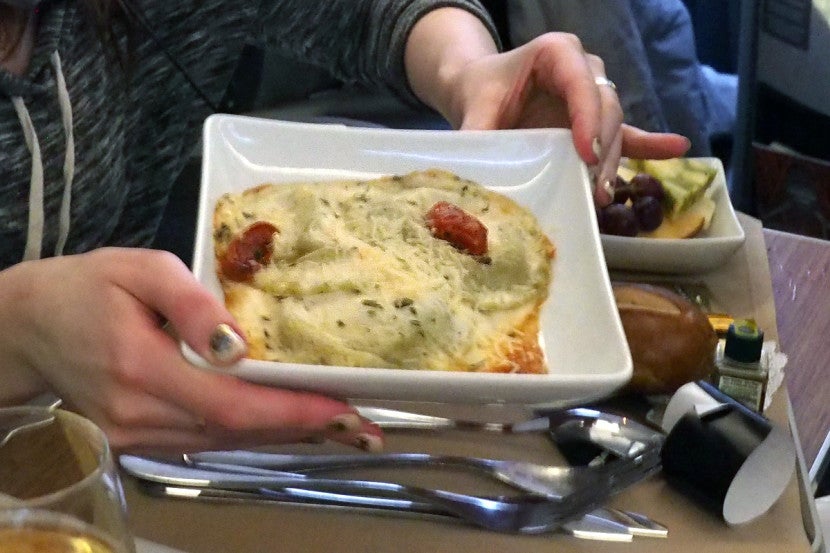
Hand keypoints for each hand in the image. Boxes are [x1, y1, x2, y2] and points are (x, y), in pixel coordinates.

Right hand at [0, 248, 382, 453]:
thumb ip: (192, 303)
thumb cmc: (86, 286)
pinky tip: (289, 424)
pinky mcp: (137, 441)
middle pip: (236, 432)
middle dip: (304, 428)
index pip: (230, 403)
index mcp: (140, 368)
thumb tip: (240, 341)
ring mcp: (135, 436)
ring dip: (285, 435)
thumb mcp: (140, 268)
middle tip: (363, 425)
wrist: (27, 326)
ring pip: (225, 443)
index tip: (342, 408)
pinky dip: (253, 433)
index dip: (290, 410)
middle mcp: (139, 416)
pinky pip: (207, 442)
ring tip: (341, 427)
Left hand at [443, 33, 690, 205]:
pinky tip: (677, 149)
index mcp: (556, 54)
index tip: (585, 154)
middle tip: (593, 184)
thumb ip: (478, 132)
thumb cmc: (481, 92)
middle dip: (603, 147)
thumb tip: (476, 172)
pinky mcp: (595, 122)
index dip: (587, 117)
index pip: (581, 82)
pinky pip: (628, 133)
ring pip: (614, 127)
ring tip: (603, 194)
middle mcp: (583, 71)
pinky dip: (649, 145)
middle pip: (605, 107)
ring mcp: (593, 96)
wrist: (480, 92)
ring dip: (611, 161)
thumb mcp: (474, 107)